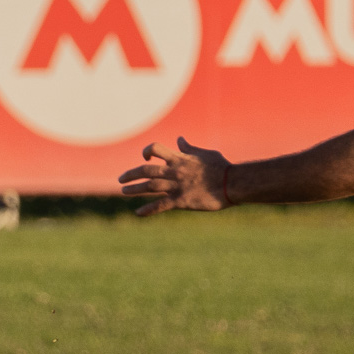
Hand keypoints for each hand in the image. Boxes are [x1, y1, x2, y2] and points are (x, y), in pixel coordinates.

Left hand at [117, 138, 231, 215]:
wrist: (232, 183)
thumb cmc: (221, 167)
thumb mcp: (204, 153)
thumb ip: (189, 148)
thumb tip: (179, 140)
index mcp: (180, 159)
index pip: (156, 150)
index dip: (147, 152)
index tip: (144, 157)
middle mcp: (175, 171)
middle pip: (146, 171)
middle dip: (131, 175)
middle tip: (121, 180)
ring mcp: (177, 186)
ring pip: (149, 187)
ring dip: (135, 189)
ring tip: (124, 192)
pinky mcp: (181, 200)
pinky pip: (160, 205)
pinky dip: (148, 209)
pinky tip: (138, 213)